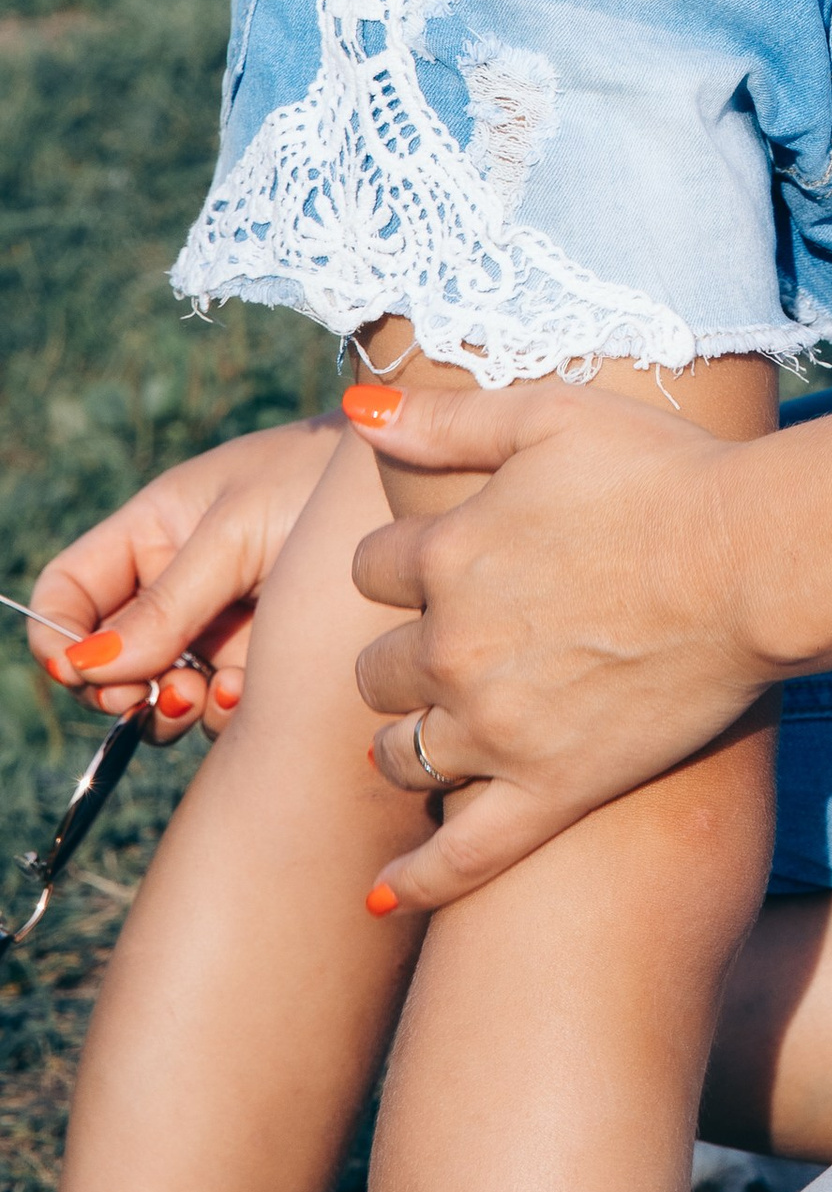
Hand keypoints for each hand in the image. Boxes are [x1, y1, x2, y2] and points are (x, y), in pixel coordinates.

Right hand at [31, 413, 339, 743]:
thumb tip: (89, 669)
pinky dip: (221, 711)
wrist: (413, 489)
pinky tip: (246, 690)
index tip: (81, 673)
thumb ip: (167, 602)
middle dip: (118, 689)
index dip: (57, 637)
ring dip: (171, 708)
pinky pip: (215, 708)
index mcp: (153, 532)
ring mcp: (216, 626)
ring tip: (206, 690)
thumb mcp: (236, 531)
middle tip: (151, 696)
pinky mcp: (260, 660)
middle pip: (106, 661)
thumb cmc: (319, 480)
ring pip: (158, 695)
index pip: (68, 592)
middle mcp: (175, 583)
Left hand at [343, 377, 768, 915]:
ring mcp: (496, 731)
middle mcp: (452, 648)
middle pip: (375, 667)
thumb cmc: (668, 472)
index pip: (369, 568)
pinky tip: (380, 893)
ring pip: (397, 753)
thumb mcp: (553, 416)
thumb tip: (356, 408)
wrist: (759, 562)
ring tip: (434, 731)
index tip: (443, 560)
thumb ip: (447, 416)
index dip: (404, 561)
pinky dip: (412, 881)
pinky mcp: (549, 793)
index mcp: (446, 554)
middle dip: (405, 651)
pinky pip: (459, 857)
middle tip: (456, 642)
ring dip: (404, 739)